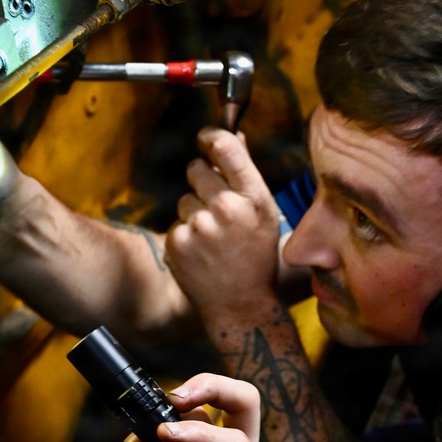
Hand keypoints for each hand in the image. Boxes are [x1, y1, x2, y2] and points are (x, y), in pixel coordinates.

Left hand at [165, 128, 280, 323]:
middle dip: (202, 181)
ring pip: (184, 198)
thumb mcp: (265, 214)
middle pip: (196, 168)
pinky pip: (176, 222)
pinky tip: (202, 252)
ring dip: (194, 211)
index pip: (224, 146)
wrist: (242, 306)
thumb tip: (232, 135)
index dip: (210, 137)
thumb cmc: (257, 257)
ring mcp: (199, 226)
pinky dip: (185, 234)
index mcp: (254, 198)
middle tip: (216, 207)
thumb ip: (246, 173)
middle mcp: (226, 208)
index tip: (205, 140)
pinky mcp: (178, 243)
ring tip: (213, 238)